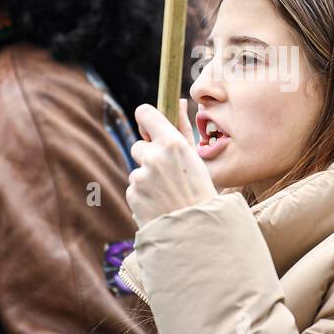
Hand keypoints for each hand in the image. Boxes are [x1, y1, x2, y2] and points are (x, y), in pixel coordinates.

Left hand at [126, 100, 216, 226]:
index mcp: (172, 143)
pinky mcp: (132, 194)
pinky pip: (134, 188)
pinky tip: (160, 204)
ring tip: (168, 194)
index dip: (146, 118)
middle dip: (149, 156)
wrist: (197, 232)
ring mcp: (140, 177)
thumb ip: (183, 128)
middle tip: (169, 173)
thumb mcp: (196, 158)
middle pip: (139, 145)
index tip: (149, 125)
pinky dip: (144, 195)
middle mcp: (153, 157)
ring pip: (138, 170)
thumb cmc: (201, 192)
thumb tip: (180, 101)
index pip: (145, 113)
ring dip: (148, 179)